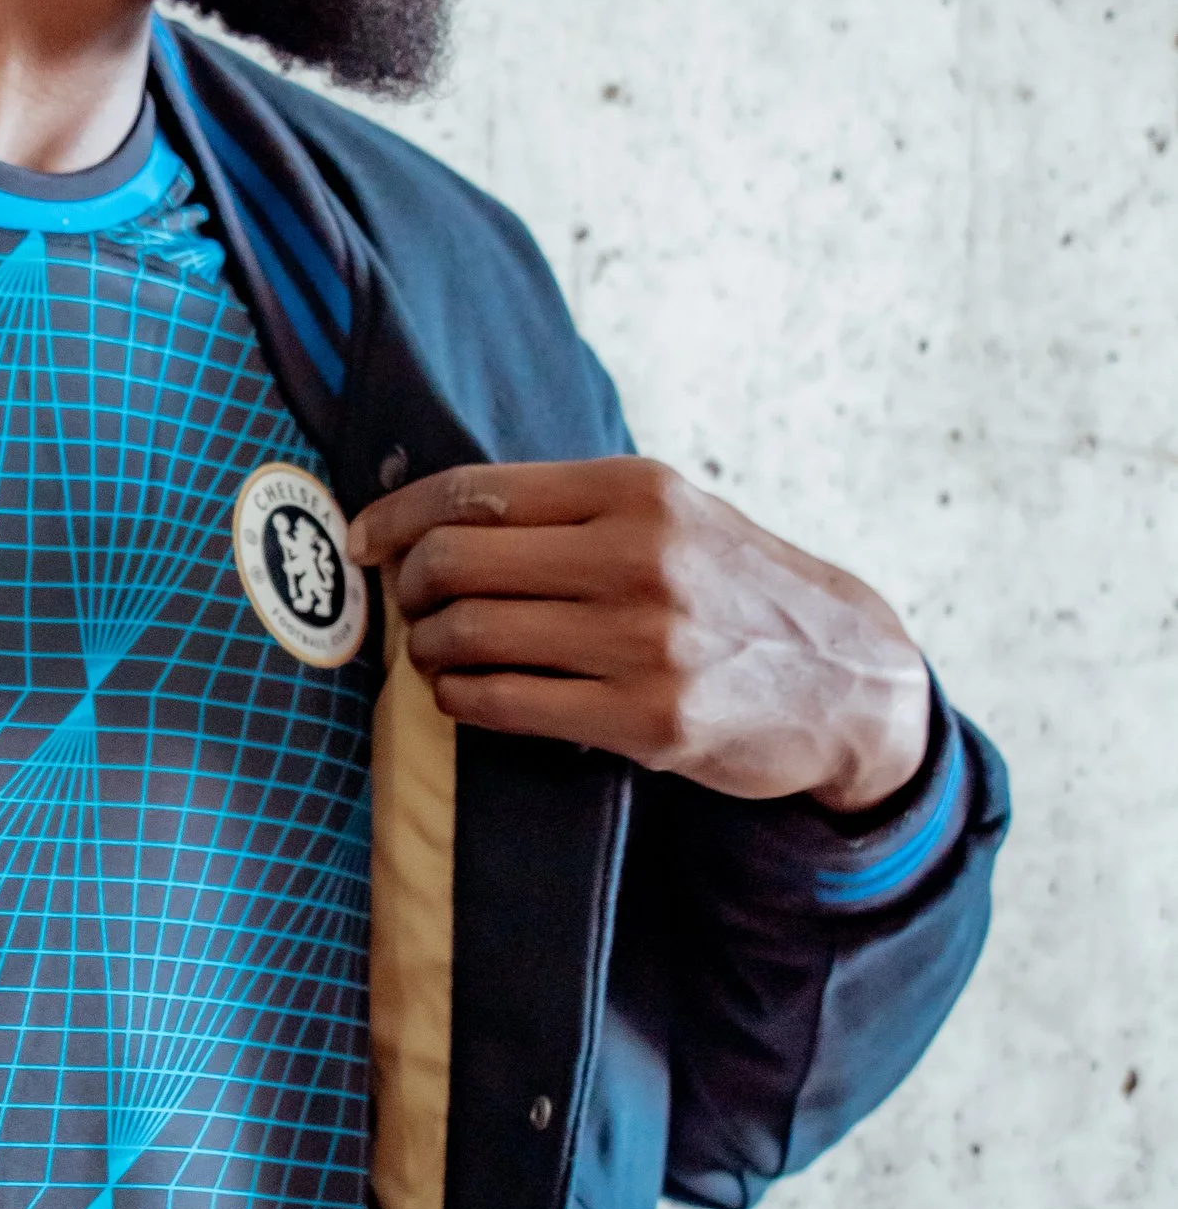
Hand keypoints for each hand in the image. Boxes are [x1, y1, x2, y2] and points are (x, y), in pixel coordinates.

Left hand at [347, 455, 931, 811]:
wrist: (847, 677)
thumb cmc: (737, 590)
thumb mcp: (673, 516)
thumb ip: (573, 510)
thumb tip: (436, 518)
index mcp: (634, 489)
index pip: (472, 490)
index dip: (395, 518)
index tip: (361, 542)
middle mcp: (636, 554)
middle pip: (456, 561)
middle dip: (407, 588)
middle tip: (407, 606)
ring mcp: (643, 640)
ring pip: (470, 634)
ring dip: (429, 648)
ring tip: (436, 653)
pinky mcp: (647, 719)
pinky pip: (506, 704)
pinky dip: (461, 698)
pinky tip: (464, 693)